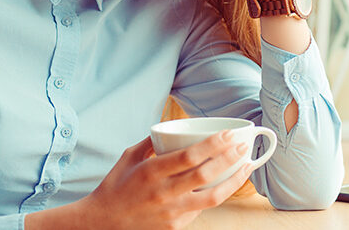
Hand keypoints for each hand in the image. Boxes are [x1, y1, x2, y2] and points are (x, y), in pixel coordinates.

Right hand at [80, 132, 253, 229]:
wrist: (102, 223)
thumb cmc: (115, 186)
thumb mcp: (129, 156)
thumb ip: (152, 141)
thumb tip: (172, 127)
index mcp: (151, 172)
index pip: (190, 156)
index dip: (214, 145)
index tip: (230, 134)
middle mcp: (163, 193)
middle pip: (205, 175)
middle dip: (229, 158)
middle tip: (243, 145)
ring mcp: (171, 213)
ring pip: (212, 197)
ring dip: (233, 180)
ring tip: (246, 166)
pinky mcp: (175, 226)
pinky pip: (201, 209)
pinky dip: (215, 195)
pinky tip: (225, 183)